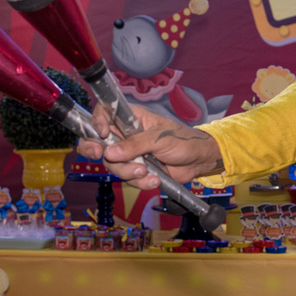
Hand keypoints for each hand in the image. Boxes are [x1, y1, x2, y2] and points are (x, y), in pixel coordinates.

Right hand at [75, 104, 223, 189]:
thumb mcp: (160, 138)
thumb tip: (109, 152)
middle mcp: (126, 135)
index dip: (97, 122)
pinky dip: (140, 181)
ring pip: (113, 164)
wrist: (198, 161)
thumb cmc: (183, 140)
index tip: (102, 133)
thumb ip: (135, 144)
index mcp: (131, 118)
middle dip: (97, 151)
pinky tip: (154, 179)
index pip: (104, 114)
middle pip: (99, 142)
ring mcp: (130, 154)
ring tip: (146, 171)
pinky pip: (128, 178)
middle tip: (102, 155)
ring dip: (128, 171)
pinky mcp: (136, 170)